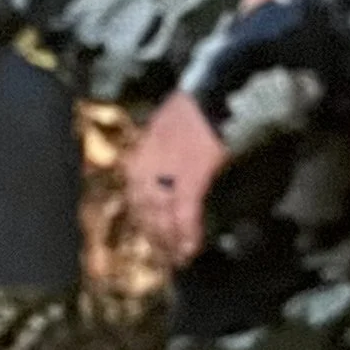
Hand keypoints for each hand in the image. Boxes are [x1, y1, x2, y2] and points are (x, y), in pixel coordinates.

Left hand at [125, 90, 228, 267]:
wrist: (215, 90)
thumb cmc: (194, 106)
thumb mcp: (164, 126)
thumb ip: (157, 151)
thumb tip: (163, 177)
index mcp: (139, 153)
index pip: (134, 195)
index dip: (143, 219)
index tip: (151, 236)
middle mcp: (146, 164)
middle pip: (145, 210)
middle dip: (155, 235)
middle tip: (165, 255)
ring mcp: (167, 171)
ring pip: (162, 216)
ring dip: (170, 240)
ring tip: (178, 258)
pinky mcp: (190, 175)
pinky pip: (184, 213)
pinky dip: (188, 233)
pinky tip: (191, 248)